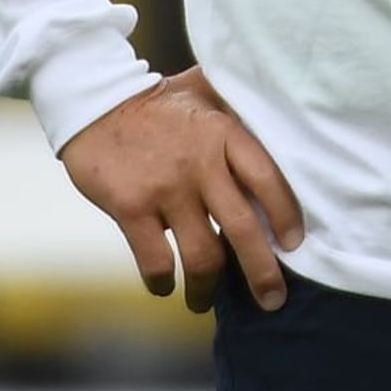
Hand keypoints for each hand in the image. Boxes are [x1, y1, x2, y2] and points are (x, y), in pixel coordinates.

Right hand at [60, 66, 302, 312]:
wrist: (95, 103)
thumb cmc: (160, 101)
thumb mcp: (205, 89)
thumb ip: (237, 105)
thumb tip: (280, 113)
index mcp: (223, 132)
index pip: (267, 178)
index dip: (285, 215)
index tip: (295, 244)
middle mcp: (200, 162)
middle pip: (243, 228)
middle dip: (262, 272)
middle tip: (273, 300)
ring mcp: (165, 188)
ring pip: (202, 255)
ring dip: (208, 289)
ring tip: (205, 301)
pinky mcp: (131, 208)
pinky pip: (156, 262)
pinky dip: (163, 283)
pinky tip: (165, 286)